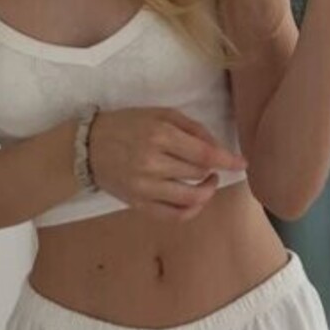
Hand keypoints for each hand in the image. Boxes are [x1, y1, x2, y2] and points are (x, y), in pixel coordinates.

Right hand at [88, 107, 247, 220]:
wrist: (87, 147)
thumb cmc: (127, 124)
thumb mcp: (159, 113)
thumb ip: (191, 127)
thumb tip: (217, 147)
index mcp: (159, 136)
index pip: (204, 154)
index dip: (227, 160)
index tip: (242, 164)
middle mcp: (152, 163)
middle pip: (198, 175)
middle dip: (215, 171)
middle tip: (217, 165)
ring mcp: (144, 187)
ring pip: (190, 198)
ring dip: (207, 191)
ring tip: (208, 181)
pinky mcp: (138, 204)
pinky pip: (172, 215)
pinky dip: (191, 211)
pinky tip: (196, 200)